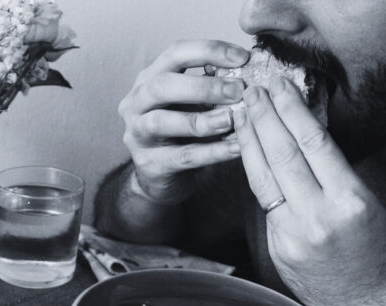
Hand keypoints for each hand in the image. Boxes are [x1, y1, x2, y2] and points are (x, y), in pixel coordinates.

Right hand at [117, 40, 249, 203]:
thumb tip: (249, 65)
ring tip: (231, 119)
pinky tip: (237, 147)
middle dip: (203, 86)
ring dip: (201, 119)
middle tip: (238, 90)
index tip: (242, 57)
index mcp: (149, 79)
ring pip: (162, 122)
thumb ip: (212, 84)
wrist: (160, 174)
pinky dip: (212, 151)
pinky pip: (182, 156)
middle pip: (162, 85)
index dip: (208, 51)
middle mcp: (136, 103)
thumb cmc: (182, 131)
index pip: (175, 54)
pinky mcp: (149, 164)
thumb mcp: (194, 102)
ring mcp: (137, 134)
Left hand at [233, 78, 385, 305]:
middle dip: (264, 118)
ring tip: (241, 114)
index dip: (292, 111)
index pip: (315, 144)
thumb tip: (304, 132)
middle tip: (251, 91)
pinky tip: (246, 152)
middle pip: (283, 155)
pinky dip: (253, 172)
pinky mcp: (278, 246)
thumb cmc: (373, 249)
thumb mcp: (364, 202)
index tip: (279, 87)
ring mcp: (294, 233)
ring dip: (249, 141)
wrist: (367, 303)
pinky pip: (263, 200)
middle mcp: (320, 215)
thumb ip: (332, 171)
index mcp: (350, 199)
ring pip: (264, 177)